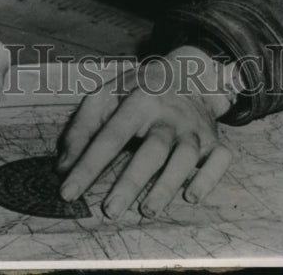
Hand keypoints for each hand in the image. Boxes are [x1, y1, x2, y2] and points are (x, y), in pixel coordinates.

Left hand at [56, 46, 233, 218]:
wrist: (188, 71)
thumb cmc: (138, 90)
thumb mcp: (105, 96)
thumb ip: (81, 128)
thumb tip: (63, 168)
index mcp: (139, 99)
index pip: (111, 134)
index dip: (89, 164)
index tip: (68, 192)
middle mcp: (169, 113)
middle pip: (152, 148)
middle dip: (131, 180)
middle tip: (109, 210)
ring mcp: (193, 128)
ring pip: (185, 156)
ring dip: (168, 184)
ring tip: (147, 210)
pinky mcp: (213, 140)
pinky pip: (220, 159)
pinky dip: (209, 178)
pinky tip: (191, 195)